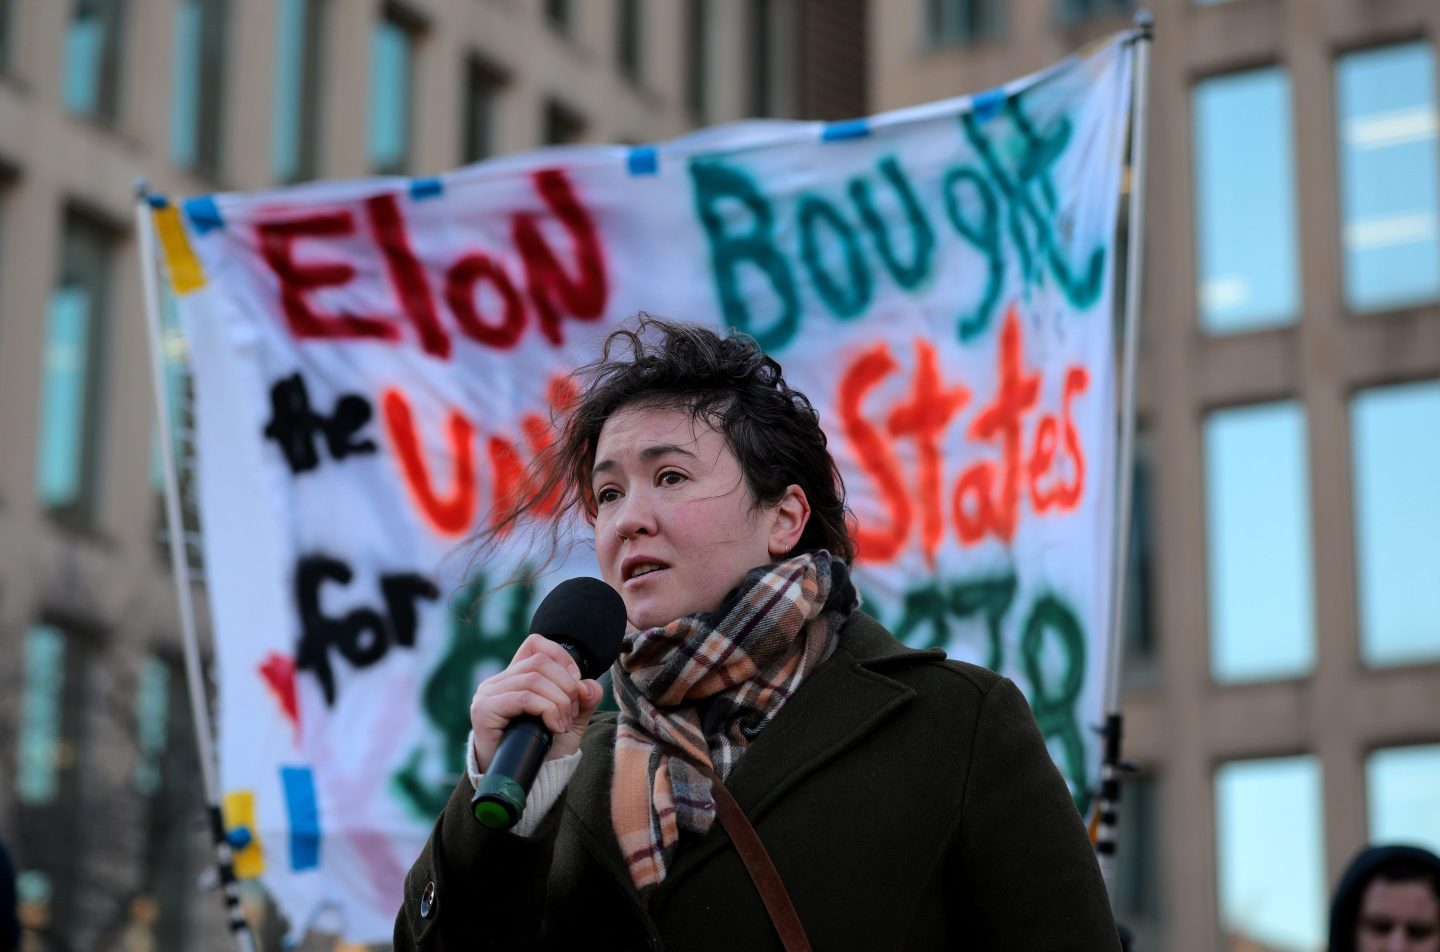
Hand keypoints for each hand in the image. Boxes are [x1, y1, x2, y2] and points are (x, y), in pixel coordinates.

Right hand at [469, 633, 604, 772]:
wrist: (525, 782)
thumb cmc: (542, 750)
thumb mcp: (570, 719)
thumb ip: (583, 699)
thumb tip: (589, 685)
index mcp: (515, 676)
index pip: (536, 644)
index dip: (562, 657)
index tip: (576, 684)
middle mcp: (498, 681)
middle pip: (540, 661)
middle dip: (566, 686)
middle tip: (571, 714)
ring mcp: (488, 694)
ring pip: (534, 679)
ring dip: (558, 702)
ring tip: (563, 724)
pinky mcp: (484, 711)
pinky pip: (524, 697)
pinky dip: (546, 710)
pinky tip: (553, 727)